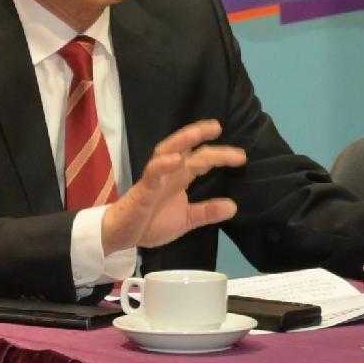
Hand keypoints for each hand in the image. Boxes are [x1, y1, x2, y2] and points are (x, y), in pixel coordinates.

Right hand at [101, 117, 244, 255]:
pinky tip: (175, 160)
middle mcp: (169, 172)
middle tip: (219, 127)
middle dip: (202, 136)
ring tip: (199, 132)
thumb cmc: (151, 223)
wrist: (122, 235)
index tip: (241, 157)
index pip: (201, 160)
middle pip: (187, 148)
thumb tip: (234, 207)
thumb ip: (207, 212)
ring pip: (168, 150)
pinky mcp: (143, 189)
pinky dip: (163, 164)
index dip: (220, 156)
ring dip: (183, 140)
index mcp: (180, 178)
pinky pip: (152, 173)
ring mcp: (156, 178)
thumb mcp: (186, 219)